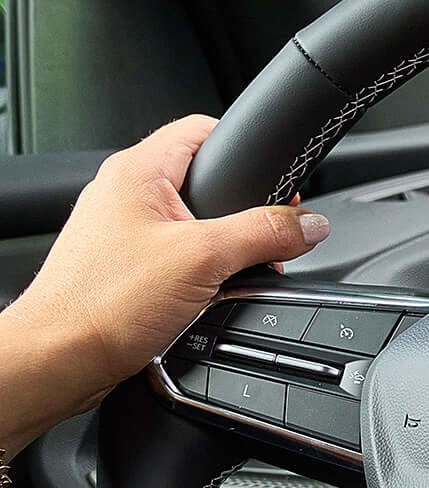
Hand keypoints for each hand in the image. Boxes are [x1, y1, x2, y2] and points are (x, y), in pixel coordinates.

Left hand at [0, 115, 328, 451]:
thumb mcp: (204, 258)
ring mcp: (122, 231)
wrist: (61, 358)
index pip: (202, 130)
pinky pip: (178, 255)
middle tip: (262, 240)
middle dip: (243, 211)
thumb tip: (309, 224)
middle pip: (206, 181)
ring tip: (230, 274)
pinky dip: (202, 272)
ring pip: (194, 223)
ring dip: (223, 248)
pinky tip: (208, 296)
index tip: (279, 183)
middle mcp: (125, 194)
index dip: (247, 150)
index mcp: (137, 171)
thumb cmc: (102, 303)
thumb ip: (265, 233)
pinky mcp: (124, 265)